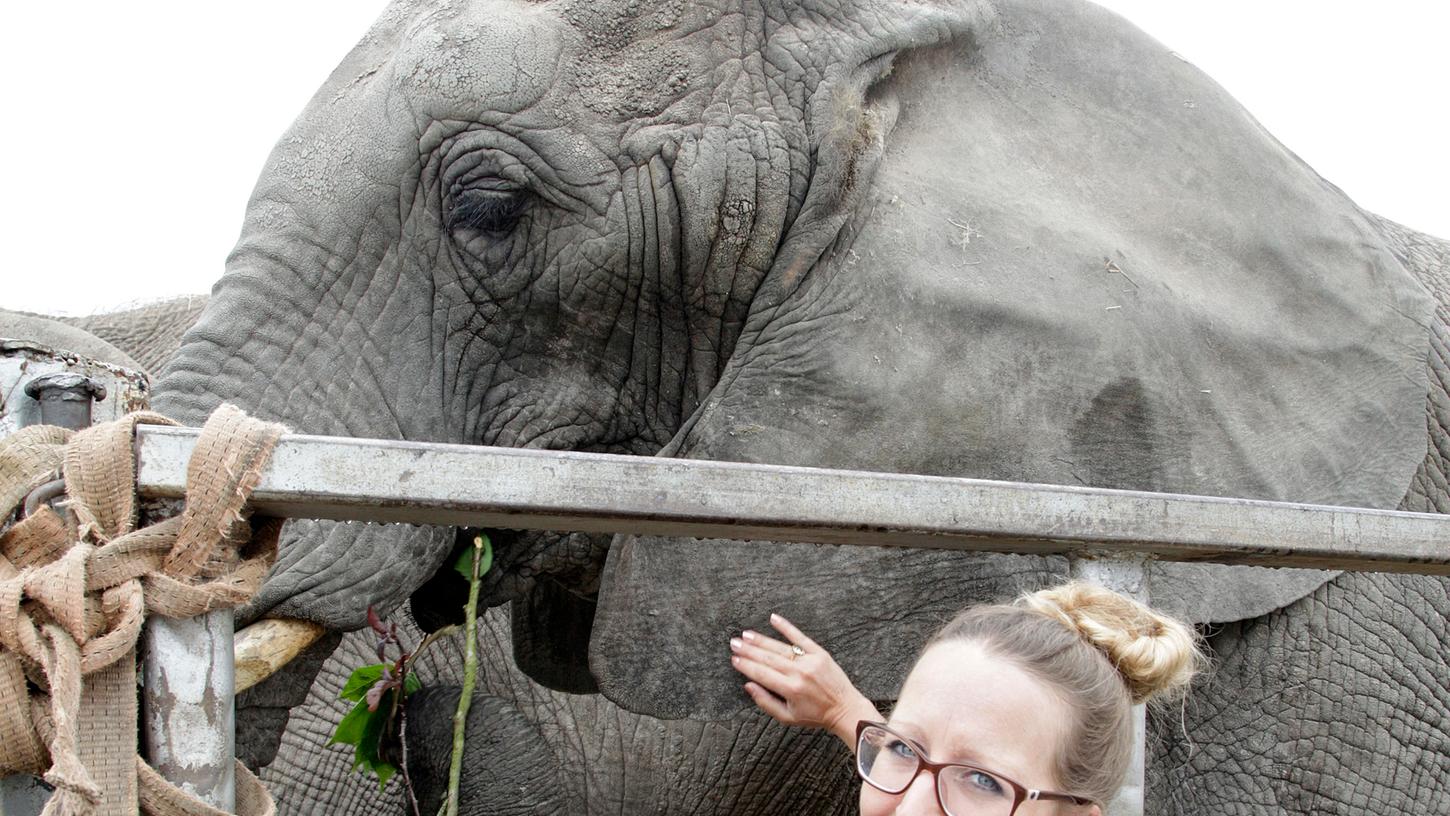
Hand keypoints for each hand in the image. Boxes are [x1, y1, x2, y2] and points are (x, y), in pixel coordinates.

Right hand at [730, 613, 880, 747]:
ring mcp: (810, 661)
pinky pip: (800, 637)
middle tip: (734, 642)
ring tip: (746, 634)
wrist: (845, 709)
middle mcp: (799, 673)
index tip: (734, 659)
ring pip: (780, 647)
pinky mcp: (820, 653)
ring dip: (761, 640)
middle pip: (767, 658)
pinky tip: (773, 619)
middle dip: (748, 650)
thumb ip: (766, 702)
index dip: (746, 666)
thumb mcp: (787, 717)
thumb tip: (748, 685)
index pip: (761, 674)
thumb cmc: (815, 716)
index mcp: (790, 689)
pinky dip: (786, 627)